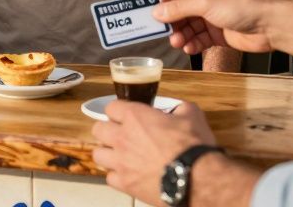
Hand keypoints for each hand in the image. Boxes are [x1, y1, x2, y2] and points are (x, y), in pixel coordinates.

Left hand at [92, 101, 216, 204]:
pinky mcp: (124, 184)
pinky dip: (117, 176)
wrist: (195, 179)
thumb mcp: (192, 116)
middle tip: (121, 134)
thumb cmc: (192, 145)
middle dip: (107, 130)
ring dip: (108, 153)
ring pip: (98, 154)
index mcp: (135, 117)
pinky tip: (128, 174)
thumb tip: (179, 110)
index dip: (119, 111)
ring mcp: (120, 162)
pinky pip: (109, 178)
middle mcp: (122, 137)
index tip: (126, 115)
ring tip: (120, 155)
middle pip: (98, 129)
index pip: (111, 107)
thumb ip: (180, 109)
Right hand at [155, 0, 275, 54]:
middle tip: (165, 34)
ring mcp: (212, 16)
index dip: (162, 3)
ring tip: (178, 43)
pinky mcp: (218, 32)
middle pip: (179, 10)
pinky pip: (199, 38)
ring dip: (181, 35)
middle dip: (172, 23)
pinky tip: (190, 48)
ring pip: (188, 26)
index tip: (151, 16)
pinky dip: (193, 43)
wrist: (269, 24)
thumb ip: (179, 8)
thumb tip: (157, 11)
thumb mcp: (205, 3)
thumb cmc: (242, 5)